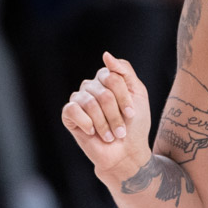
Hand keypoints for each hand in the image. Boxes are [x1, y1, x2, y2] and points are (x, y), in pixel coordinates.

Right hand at [62, 51, 152, 179]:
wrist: (125, 152)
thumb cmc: (134, 124)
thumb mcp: (138, 94)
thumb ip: (125, 72)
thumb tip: (105, 55)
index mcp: (108, 79)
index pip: (113, 76)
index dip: (124, 97)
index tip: (132, 113)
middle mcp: (92, 86)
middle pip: (104, 91)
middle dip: (116, 113)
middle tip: (121, 128)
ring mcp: (79, 99)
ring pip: (90, 102)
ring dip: (104, 123)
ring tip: (111, 134)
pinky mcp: (69, 114)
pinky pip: (73, 110)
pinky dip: (87, 123)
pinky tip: (92, 132)